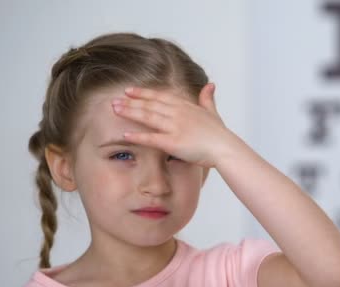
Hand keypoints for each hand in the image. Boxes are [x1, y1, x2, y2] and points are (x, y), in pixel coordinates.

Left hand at [111, 83, 235, 167]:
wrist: (225, 148)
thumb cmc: (220, 134)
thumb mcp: (213, 111)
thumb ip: (207, 98)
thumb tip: (210, 85)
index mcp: (185, 106)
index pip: (159, 96)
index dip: (143, 93)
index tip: (129, 91)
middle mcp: (178, 113)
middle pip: (149, 104)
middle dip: (130, 102)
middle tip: (114, 100)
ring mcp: (175, 127)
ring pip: (148, 117)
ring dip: (130, 112)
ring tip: (115, 110)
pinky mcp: (173, 142)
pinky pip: (151, 138)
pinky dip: (137, 136)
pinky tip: (125, 134)